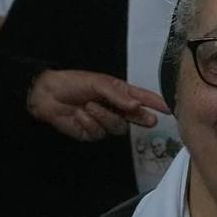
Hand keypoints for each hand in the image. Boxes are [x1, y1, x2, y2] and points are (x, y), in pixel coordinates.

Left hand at [27, 70, 169, 141]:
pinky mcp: (91, 133)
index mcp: (118, 93)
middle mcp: (114, 109)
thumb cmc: (73, 83)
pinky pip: (97, 133)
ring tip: (88, 105)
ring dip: (102, 116)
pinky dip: (88, 123)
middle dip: (140, 118)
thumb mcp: (98, 83)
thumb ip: (118, 94)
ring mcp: (103, 122)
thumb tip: (137, 103)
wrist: (47, 95)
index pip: (141, 98)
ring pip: (115, 127)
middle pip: (134, 118)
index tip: (169, 108)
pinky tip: (79, 114)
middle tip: (150, 121)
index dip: (155, 103)